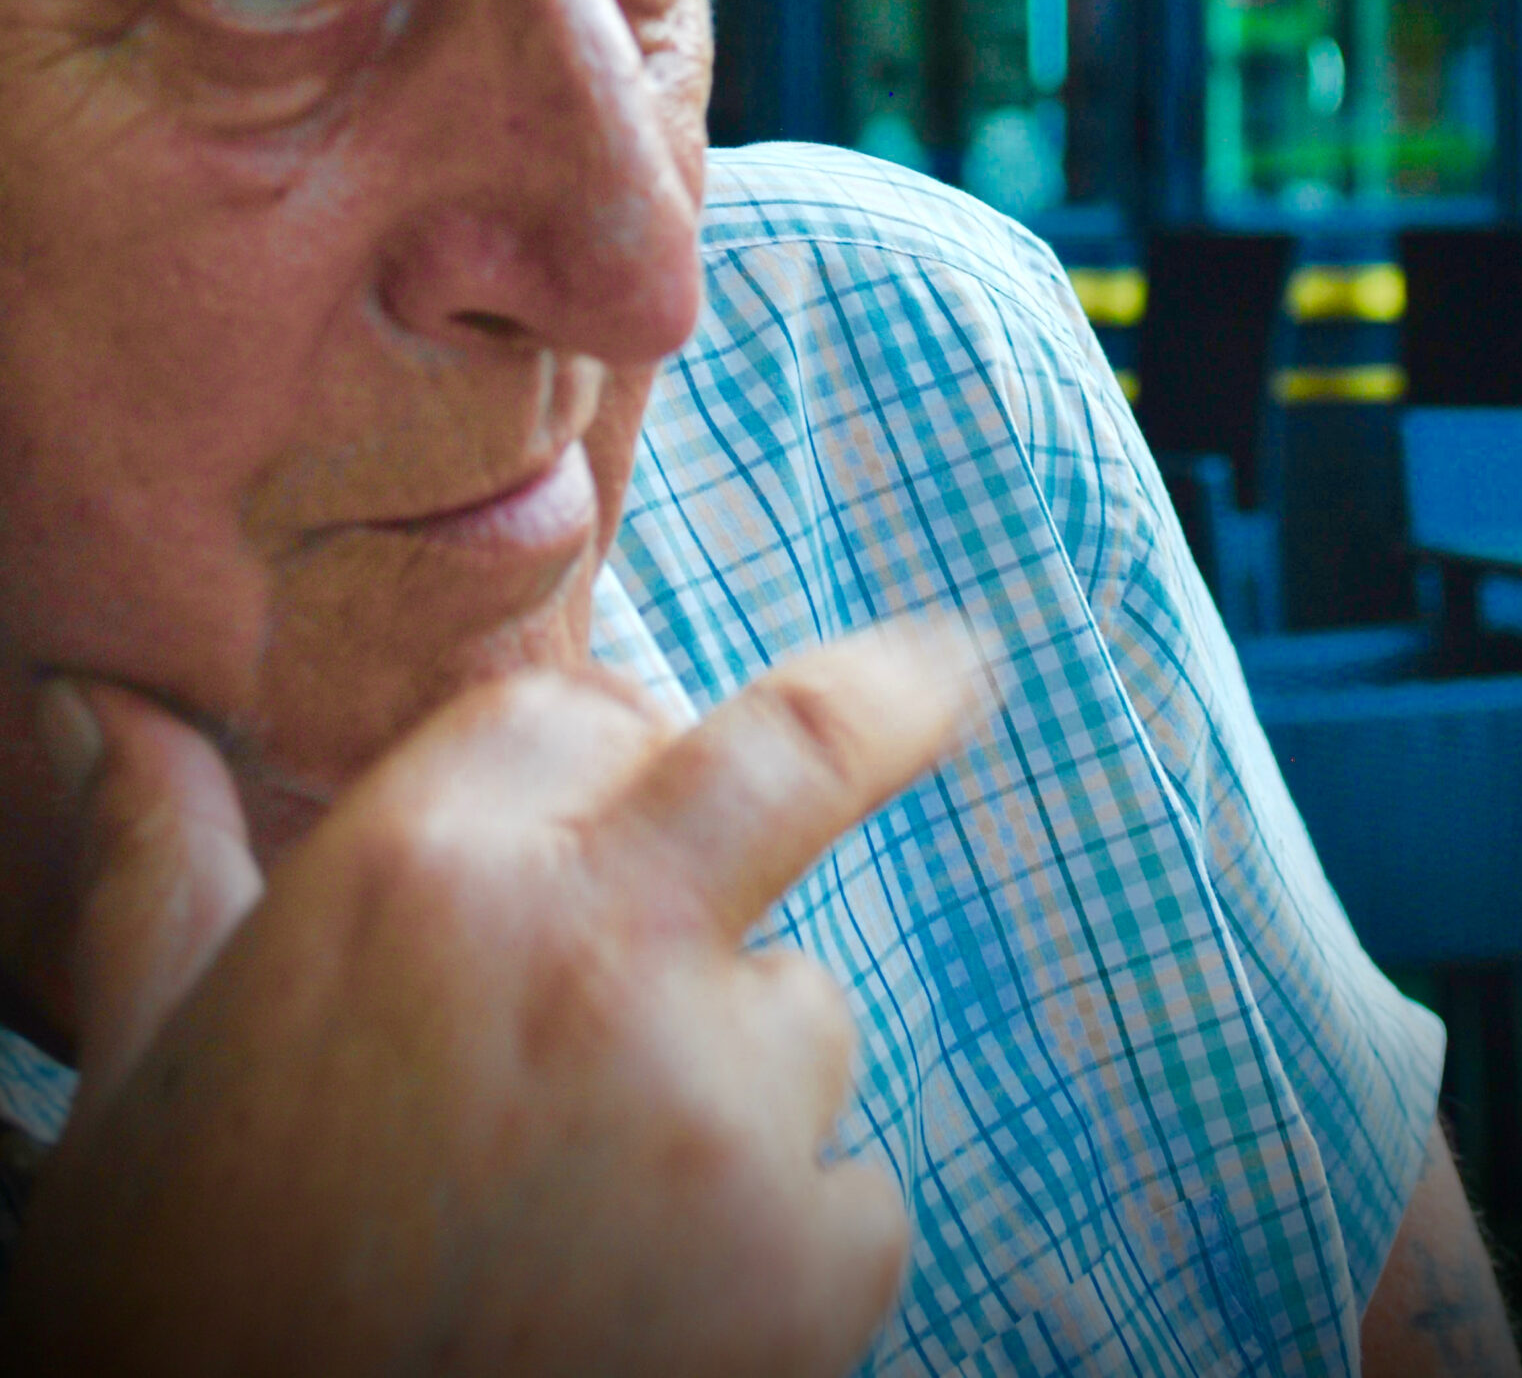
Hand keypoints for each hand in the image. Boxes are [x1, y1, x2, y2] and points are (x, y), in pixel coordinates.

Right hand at [2, 616, 983, 1376]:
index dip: (587, 749)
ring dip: (738, 1080)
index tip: (616, 771)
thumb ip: (156, 860)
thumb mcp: (147, 1064)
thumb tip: (109, 705)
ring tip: (591, 1206)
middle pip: (799, 748)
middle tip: (957, 665)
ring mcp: (718, 1106)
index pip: (571, 714)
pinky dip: (788, 1245)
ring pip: (803, 1013)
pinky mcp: (809, 1267)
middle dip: (898, 692)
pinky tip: (658, 1316)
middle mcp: (593, 950)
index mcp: (422, 873)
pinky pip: (851, 1196)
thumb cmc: (181, 1302)